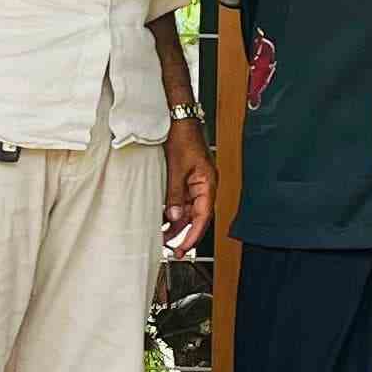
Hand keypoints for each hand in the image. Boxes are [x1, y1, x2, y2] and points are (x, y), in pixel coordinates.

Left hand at [160, 117, 213, 255]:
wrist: (179, 120)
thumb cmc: (184, 138)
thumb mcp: (177, 168)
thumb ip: (176, 195)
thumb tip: (174, 218)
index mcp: (208, 184)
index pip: (203, 217)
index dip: (193, 235)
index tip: (183, 248)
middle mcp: (204, 186)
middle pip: (197, 217)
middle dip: (185, 235)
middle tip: (173, 251)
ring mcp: (196, 184)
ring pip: (189, 212)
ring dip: (178, 226)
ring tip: (164, 238)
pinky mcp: (187, 181)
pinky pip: (183, 203)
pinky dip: (174, 213)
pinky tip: (163, 221)